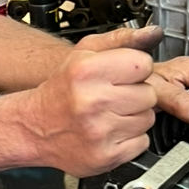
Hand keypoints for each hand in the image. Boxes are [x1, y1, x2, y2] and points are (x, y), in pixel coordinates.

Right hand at [14, 24, 160, 173]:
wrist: (34, 127)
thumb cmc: (62, 89)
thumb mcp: (84, 53)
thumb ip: (121, 39)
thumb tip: (153, 32)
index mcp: (87, 71)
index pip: (143, 63)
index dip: (135, 68)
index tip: (122, 74)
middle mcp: (92, 102)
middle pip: (149, 94)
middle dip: (136, 94)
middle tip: (113, 95)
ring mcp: (100, 132)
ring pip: (148, 119)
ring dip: (134, 116)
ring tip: (110, 114)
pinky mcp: (106, 156)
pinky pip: (142, 142)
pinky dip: (130, 139)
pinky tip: (110, 131)